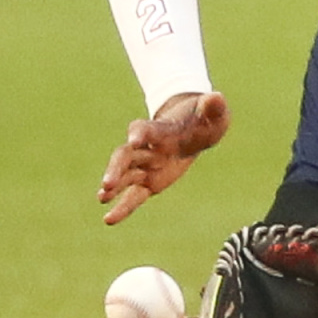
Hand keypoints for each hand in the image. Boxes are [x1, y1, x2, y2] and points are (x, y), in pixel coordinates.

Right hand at [98, 91, 229, 224]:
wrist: (195, 129)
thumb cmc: (204, 118)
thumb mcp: (212, 112)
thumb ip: (212, 106)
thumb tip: (216, 98)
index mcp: (162, 129)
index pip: (146, 129)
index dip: (140, 133)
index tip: (133, 139)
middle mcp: (148, 147)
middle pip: (126, 156)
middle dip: (117, 168)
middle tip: (107, 183)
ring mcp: (146, 165)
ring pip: (125, 176)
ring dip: (114, 186)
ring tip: (101, 198)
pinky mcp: (149, 182)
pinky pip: (134, 196)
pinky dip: (122, 208)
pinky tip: (108, 219)